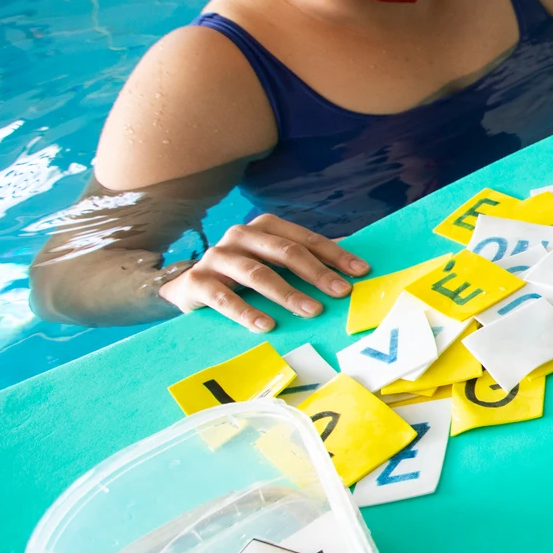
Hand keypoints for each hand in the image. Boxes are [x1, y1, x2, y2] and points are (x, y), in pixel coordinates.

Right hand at [158, 213, 368, 331]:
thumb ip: (307, 258)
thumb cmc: (244, 272)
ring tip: (312, 311)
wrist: (190, 286)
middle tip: (342, 292)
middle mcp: (240, 236)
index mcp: (265, 227)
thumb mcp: (274, 260)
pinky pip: (224, 298)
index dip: (335, 255)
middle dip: (317, 273)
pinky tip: (267, 326)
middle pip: (284, 252)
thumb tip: (355, 264)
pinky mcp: (197, 282)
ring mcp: (217, 257)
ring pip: (257, 274)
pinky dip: (247, 312)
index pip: (305, 240)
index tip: (361, 272)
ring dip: (287, 294)